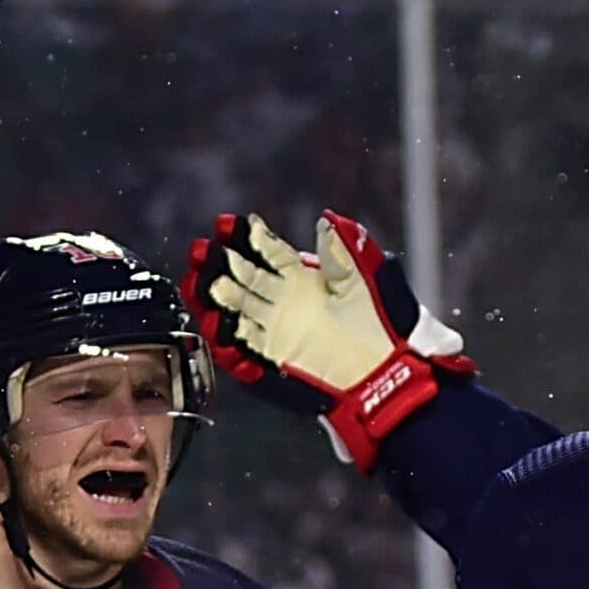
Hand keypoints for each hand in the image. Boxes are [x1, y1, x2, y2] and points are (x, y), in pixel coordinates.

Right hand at [182, 211, 472, 471]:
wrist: (389, 369)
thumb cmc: (384, 323)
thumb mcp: (366, 278)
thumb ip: (343, 249)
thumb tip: (327, 219)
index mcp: (303, 278)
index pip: (267, 253)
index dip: (248, 238)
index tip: (231, 224)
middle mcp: (284, 302)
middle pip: (243, 278)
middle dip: (220, 263)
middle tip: (202, 249)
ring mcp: (276, 330)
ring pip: (235, 310)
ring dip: (214, 298)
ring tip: (199, 282)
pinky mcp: (274, 360)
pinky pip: (242, 350)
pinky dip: (227, 339)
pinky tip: (217, 324)